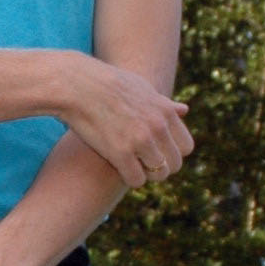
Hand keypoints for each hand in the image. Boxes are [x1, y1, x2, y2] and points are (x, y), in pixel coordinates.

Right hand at [53, 52, 192, 187]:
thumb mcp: (142, 89)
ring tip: (132, 167)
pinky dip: (130, 179)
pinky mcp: (120, 153)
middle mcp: (158, 127)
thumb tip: (184, 110)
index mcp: (166, 112)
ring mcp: (140, 141)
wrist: (78, 86)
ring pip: (158, 174)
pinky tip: (119, 170)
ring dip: (146, 175)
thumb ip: (164, 104)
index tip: (157, 152)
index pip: (186, 147)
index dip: (172, 153)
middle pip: (174, 164)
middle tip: (143, 164)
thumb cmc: (108, 85)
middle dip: (161, 168)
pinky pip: (137, 180)